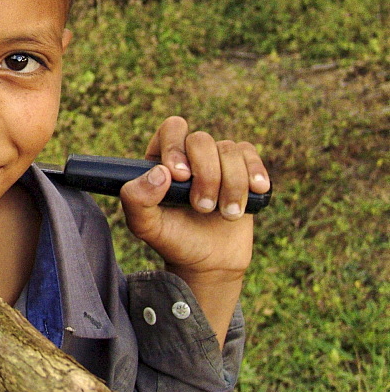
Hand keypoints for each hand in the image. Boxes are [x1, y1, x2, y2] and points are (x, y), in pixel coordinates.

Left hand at [118, 116, 269, 345]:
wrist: (209, 262)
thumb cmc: (173, 240)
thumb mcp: (145, 226)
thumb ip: (137, 199)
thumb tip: (159, 173)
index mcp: (161, 159)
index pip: (171, 130)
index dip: (176, 147)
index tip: (179, 176)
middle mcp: (189, 154)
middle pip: (202, 140)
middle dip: (206, 175)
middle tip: (202, 207)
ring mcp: (217, 160)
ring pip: (230, 150)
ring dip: (232, 185)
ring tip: (226, 214)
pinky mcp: (243, 170)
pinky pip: (251, 156)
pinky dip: (255, 173)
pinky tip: (255, 191)